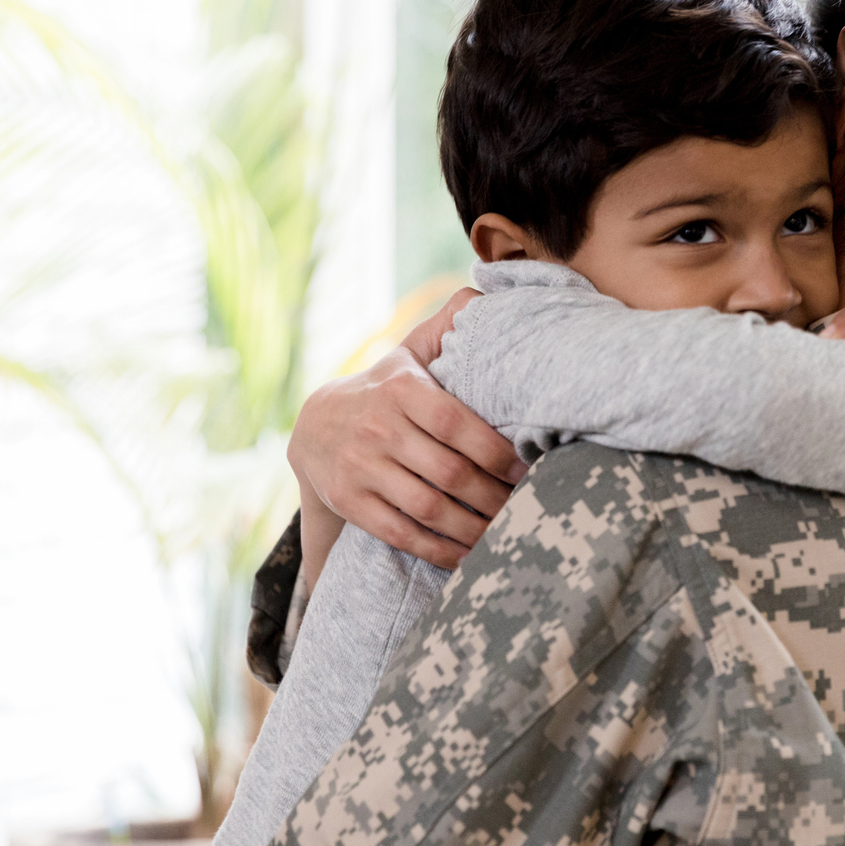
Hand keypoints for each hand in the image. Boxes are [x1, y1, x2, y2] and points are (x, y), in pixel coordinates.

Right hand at [288, 289, 527, 570]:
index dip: (498, 452)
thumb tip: (486, 291)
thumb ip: (448, 326)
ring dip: (474, 528)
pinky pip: (403, 534)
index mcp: (402, 390)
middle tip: (527, 508)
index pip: (458, 424)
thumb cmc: (385, 390)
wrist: (314, 428)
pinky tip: (470, 555)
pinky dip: (440, 550)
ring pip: (429, 509)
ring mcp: (361, 469)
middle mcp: (379, 430)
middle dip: (494, 496)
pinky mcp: (351, 503)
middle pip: (449, 473)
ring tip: (507, 534)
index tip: (529, 467)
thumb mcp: (408, 354)